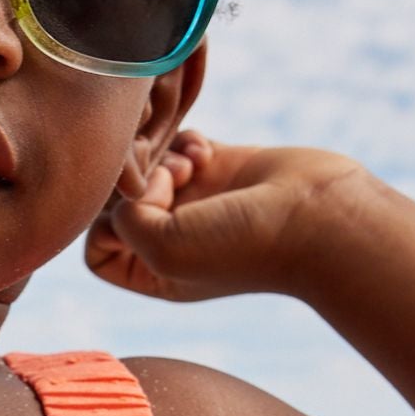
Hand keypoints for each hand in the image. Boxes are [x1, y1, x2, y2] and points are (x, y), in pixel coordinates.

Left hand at [84, 132, 368, 305]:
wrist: (317, 216)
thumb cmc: (243, 244)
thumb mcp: (162, 249)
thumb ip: (122, 221)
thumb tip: (132, 184)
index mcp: (155, 273)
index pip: (97, 251)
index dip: (105, 226)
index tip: (143, 214)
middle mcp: (172, 238)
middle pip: (117, 202)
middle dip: (133, 183)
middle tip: (166, 179)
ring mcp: (195, 201)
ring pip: (146, 166)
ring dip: (160, 158)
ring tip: (190, 167)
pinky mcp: (219, 166)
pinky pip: (179, 143)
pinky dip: (186, 142)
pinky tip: (209, 153)